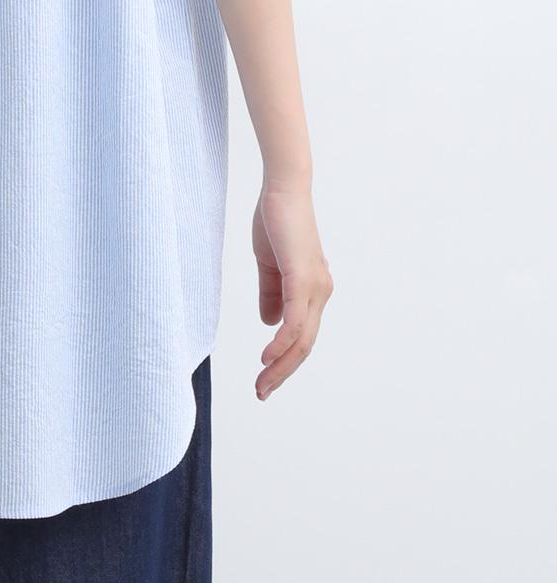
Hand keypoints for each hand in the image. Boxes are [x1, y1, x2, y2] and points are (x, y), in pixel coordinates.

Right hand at [251, 185, 332, 399]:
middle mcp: (320, 293)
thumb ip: (271, 293)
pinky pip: (295, 320)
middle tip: (262, 392)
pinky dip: (282, 342)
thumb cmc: (276, 221)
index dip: (284, 360)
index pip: (301, 336)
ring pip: (301, 339)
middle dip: (282, 372)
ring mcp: (315, 286)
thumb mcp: (269, 264)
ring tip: (262, 383)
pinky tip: (267, 356)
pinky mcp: (303, 278)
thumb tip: (270, 323)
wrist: (282, 190)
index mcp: (312, 290)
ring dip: (281, 365)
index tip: (264, 378)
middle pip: (304, 345)